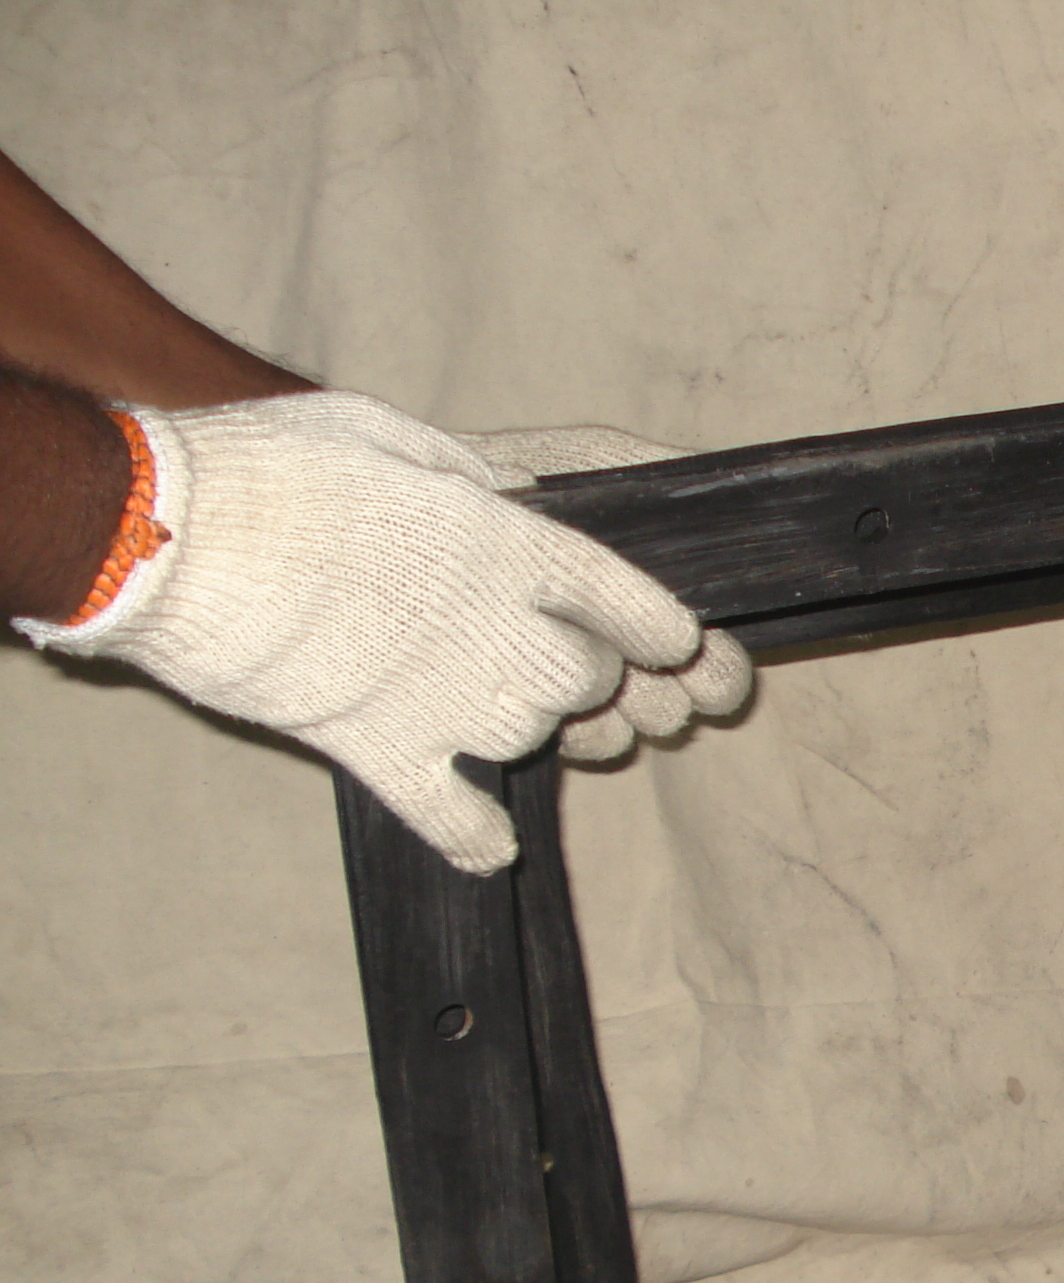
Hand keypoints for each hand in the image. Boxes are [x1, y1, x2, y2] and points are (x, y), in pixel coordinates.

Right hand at [9, 392, 745, 872]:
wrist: (169, 538)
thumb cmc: (274, 467)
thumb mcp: (393, 440)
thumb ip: (468, 483)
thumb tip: (501, 502)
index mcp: (517, 547)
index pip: (633, 604)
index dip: (663, 630)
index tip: (675, 644)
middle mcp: (504, 633)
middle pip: (595, 681)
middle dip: (592, 677)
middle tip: (562, 665)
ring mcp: (449, 703)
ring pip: (542, 739)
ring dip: (537, 731)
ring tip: (503, 708)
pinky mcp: (385, 754)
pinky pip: (458, 817)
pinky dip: (478, 833)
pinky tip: (490, 842)